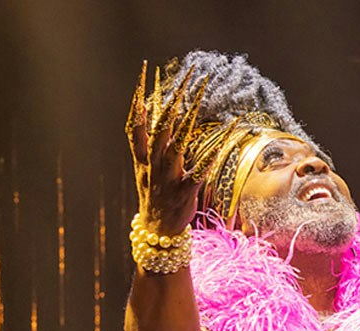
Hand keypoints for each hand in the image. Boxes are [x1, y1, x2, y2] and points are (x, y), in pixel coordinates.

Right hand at [125, 62, 213, 235]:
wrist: (157, 229)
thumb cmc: (154, 193)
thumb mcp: (145, 166)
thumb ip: (148, 141)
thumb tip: (150, 112)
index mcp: (142, 157)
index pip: (137, 121)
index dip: (141, 96)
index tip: (146, 72)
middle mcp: (153, 164)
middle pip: (160, 128)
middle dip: (170, 102)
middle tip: (182, 80)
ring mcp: (168, 177)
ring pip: (176, 146)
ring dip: (186, 124)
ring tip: (194, 103)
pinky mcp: (185, 191)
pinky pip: (199, 171)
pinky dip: (209, 157)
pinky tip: (222, 144)